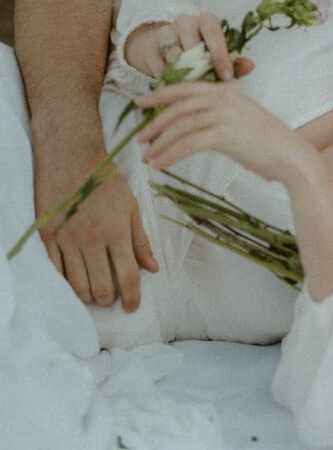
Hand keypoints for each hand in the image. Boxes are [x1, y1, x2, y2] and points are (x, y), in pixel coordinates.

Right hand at [33, 145, 158, 311]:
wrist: (71, 157)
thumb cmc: (105, 180)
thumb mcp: (130, 205)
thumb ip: (140, 240)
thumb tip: (153, 268)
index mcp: (116, 231)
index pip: (127, 276)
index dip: (132, 297)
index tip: (133, 306)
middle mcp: (92, 239)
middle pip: (101, 287)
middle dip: (109, 299)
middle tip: (113, 297)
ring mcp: (67, 240)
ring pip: (77, 286)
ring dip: (89, 296)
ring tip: (95, 292)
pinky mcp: (48, 237)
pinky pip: (56, 272)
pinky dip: (66, 283)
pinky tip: (75, 281)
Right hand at [125, 12, 253, 81]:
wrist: (164, 48)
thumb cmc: (199, 52)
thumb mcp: (217, 55)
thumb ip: (234, 62)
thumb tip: (250, 66)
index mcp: (207, 21)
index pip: (214, 34)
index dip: (220, 55)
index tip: (226, 77)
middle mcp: (185, 22)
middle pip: (192, 45)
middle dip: (201, 68)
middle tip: (207, 86)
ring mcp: (165, 33)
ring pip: (174, 57)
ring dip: (183, 76)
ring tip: (191, 90)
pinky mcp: (150, 48)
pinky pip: (160, 68)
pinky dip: (168, 80)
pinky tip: (175, 89)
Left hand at [136, 81, 311, 184]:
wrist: (291, 157)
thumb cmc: (269, 144)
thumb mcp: (244, 120)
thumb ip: (222, 116)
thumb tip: (197, 127)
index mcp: (228, 91)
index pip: (186, 88)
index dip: (161, 95)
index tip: (141, 104)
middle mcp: (224, 97)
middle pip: (179, 105)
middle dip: (155, 122)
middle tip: (139, 137)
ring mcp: (224, 114)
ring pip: (180, 126)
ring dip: (159, 142)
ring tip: (147, 156)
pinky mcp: (224, 134)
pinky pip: (187, 144)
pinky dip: (170, 155)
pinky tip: (159, 165)